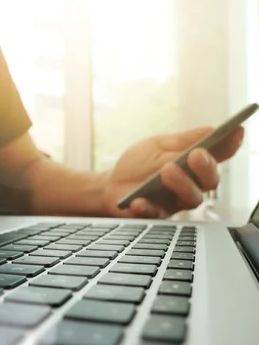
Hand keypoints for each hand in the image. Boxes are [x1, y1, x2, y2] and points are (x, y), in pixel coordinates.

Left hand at [103, 126, 244, 217]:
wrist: (110, 184)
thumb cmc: (138, 164)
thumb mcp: (158, 146)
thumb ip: (184, 141)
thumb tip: (212, 130)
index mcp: (193, 164)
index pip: (218, 155)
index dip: (230, 145)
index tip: (235, 132)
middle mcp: (191, 184)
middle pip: (209, 180)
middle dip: (206, 166)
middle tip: (195, 155)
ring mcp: (175, 202)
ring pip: (191, 198)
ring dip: (181, 183)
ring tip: (167, 170)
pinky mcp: (156, 215)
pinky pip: (155, 213)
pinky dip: (147, 206)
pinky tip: (139, 200)